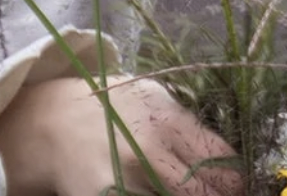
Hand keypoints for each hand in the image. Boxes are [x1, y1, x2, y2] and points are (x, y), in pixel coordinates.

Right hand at [0, 74, 242, 195]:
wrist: (50, 124)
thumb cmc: (110, 109)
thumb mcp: (152, 99)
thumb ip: (187, 126)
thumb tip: (229, 161)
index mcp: (168, 121)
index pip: (221, 160)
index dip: (235, 179)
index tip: (236, 185)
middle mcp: (149, 151)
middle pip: (205, 192)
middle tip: (216, 195)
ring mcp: (126, 181)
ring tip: (176, 189)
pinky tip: (152, 192)